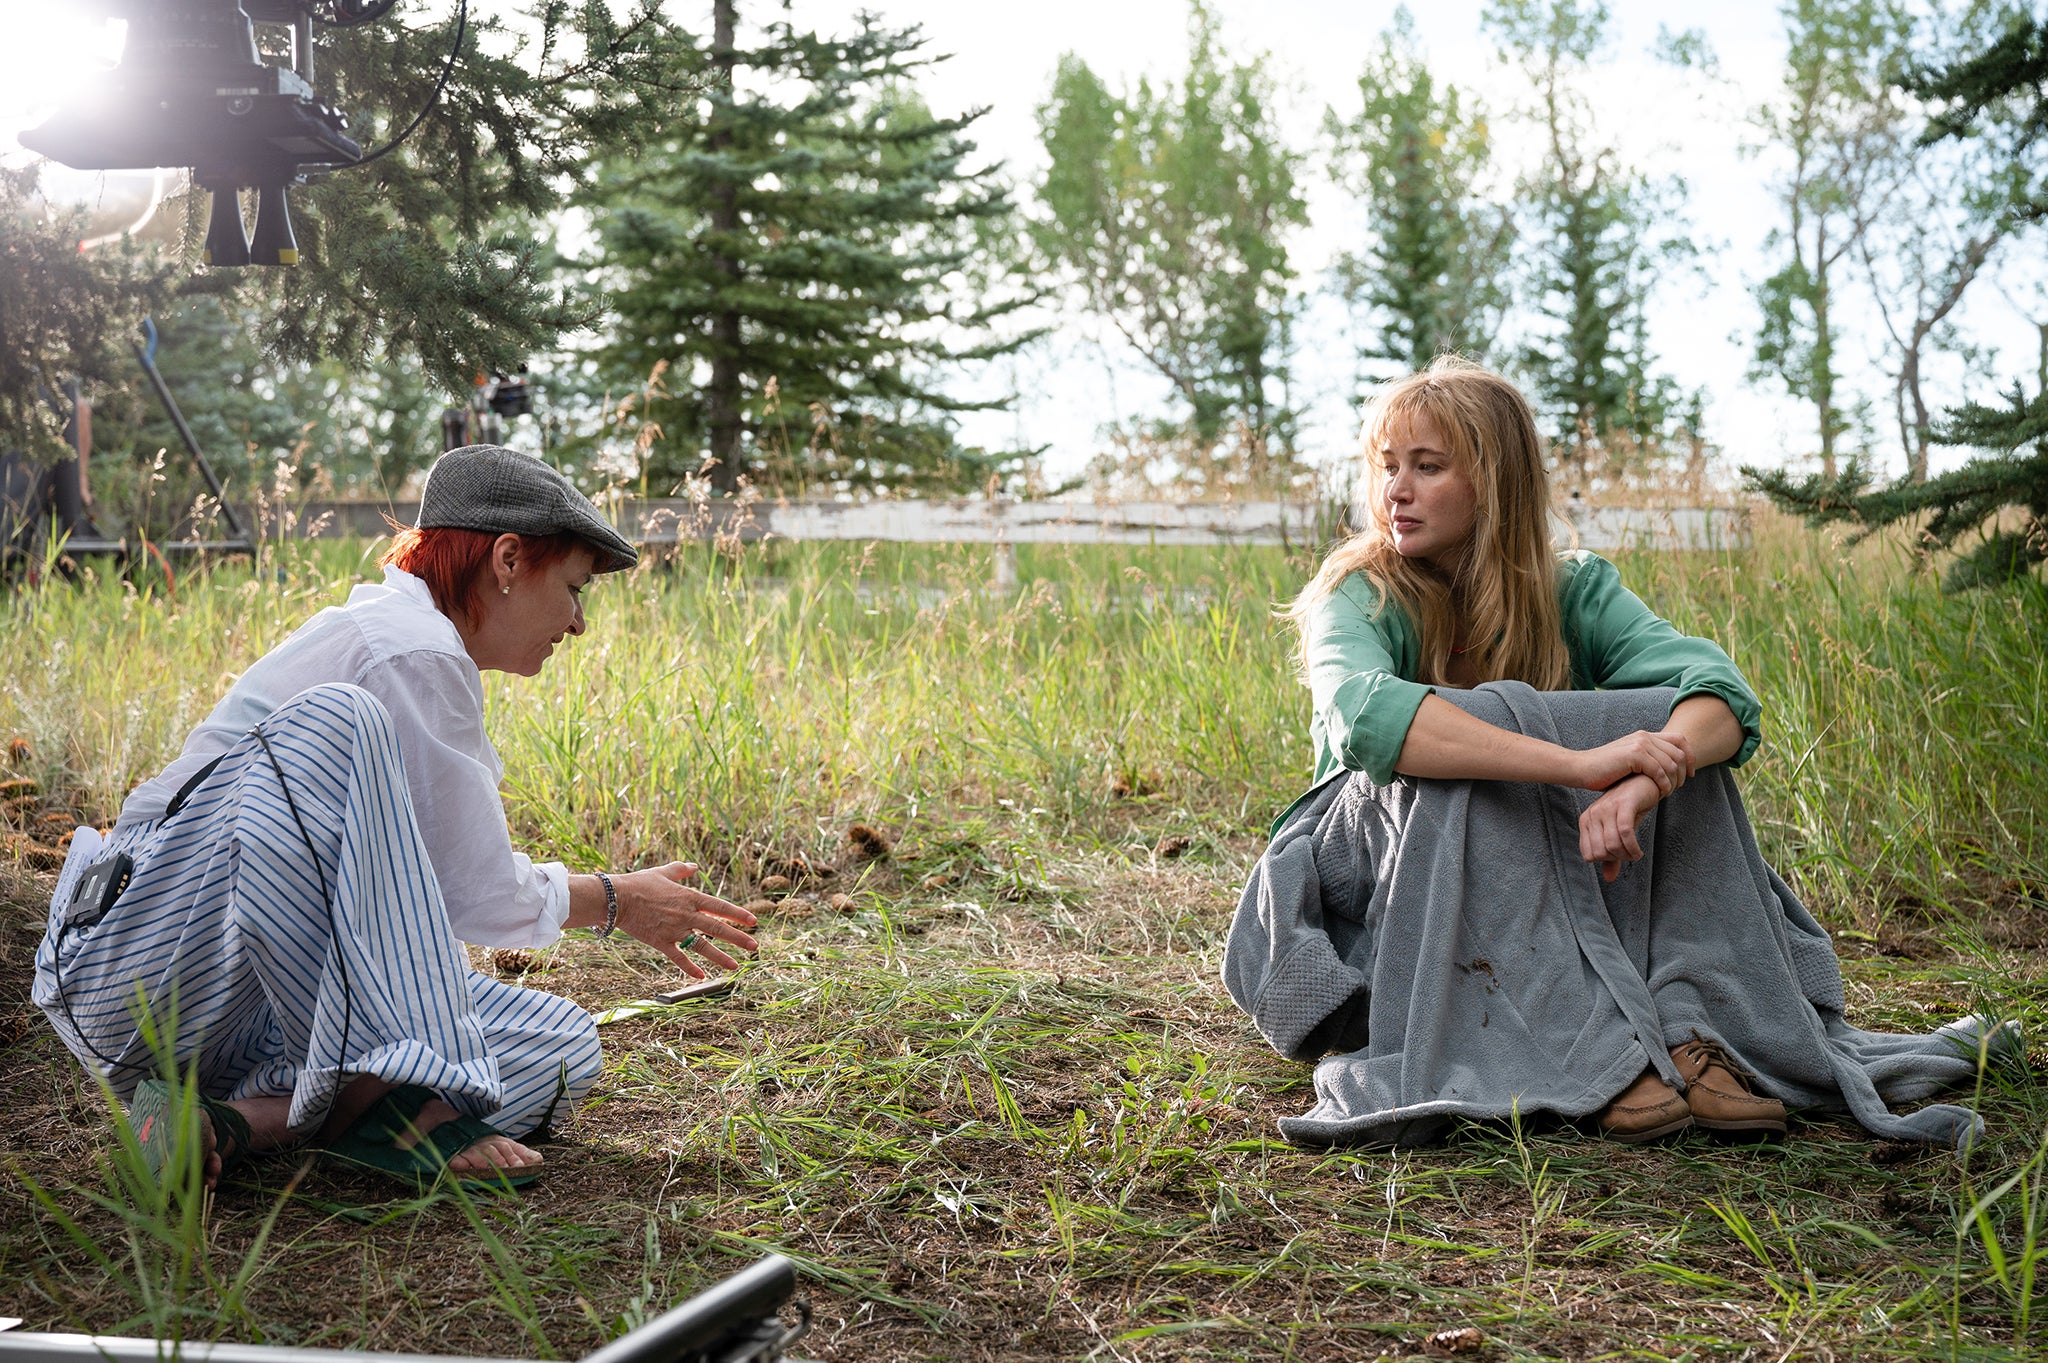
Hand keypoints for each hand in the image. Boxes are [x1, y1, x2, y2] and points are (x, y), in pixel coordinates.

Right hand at [611, 862, 758, 977]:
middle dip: (738, 938)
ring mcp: (674, 930)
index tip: (753, 921)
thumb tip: (694, 866)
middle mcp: (686, 914)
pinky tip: (701, 976)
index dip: (738, 914)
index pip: (720, 906)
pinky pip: (679, 957)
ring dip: (720, 957)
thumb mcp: (663, 872)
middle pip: (717, 928)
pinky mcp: (661, 942)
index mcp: (689, 897)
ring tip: (735, 966)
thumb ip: (681, 869)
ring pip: (703, 946)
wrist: (616, 899)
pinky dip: (690, 968)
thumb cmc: (638, 883)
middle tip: (754, 946)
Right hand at [1573, 729, 1694, 797]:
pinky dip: (1664, 785)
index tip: (1690, 774)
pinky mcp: (1634, 755)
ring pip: (1672, 764)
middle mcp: (1644, 736)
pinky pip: (1660, 771)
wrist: (1580, 768)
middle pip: (1679, 753)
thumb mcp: (1630, 762)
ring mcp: (1640, 744)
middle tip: (1677, 788)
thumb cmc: (1603, 770)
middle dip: (1683, 773)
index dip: (1690, 756)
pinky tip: (1660, 793)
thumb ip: (1647, 760)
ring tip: (1666, 793)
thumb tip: (1668, 771)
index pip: (1680, 739)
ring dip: (1674, 782)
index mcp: (1645, 735)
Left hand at [1579, 774, 1661, 881]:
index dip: (1605, 861)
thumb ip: (1612, 856)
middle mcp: (1593, 814)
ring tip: (1636, 854)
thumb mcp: (1618, 833)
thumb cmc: (1630, 809)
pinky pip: (1625, 833)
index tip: (1619, 857)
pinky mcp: (1624, 805)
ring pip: (1613, 845)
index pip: (1589, 855)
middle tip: (1630, 855)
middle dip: (1618, 859)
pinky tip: (1639, 851)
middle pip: (1601, 852)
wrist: (1644, 784)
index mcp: (1586, 821)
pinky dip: (1633, 848)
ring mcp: (1607, 809)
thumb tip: (1609, 879)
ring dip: (1627, 855)